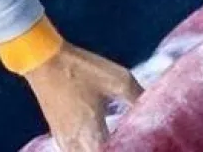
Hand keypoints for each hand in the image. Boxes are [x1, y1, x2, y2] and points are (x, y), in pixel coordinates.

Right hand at [24, 42, 143, 151]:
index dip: (127, 149)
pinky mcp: (57, 134)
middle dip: (114, 151)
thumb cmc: (81, 69)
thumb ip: (139, 97)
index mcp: (92, 133)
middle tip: (129, 143)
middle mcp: (76, 143)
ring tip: (115, 143)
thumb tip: (160, 110)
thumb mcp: (118, 79)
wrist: (43, 60)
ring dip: (98, 151)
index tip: (140, 145)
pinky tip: (94, 144)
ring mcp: (64, 140)